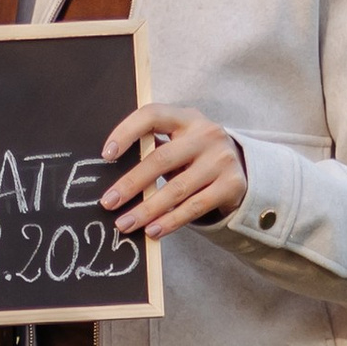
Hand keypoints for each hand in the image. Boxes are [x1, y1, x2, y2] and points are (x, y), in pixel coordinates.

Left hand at [99, 105, 247, 237]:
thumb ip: (152, 150)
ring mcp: (221, 159)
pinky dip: (171, 221)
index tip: (106, 155)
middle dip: (131, 183)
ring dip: (147, 210)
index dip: (126, 132)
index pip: (152, 115)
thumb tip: (114, 180)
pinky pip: (194, 207)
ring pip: (177, 189)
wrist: (240, 169)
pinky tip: (153, 230)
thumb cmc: (194, 156)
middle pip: (161, 159)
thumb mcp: (178, 144)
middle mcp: (206, 134)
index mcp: (186, 118)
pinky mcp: (232, 185)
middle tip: (108, 202)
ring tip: (125, 224)